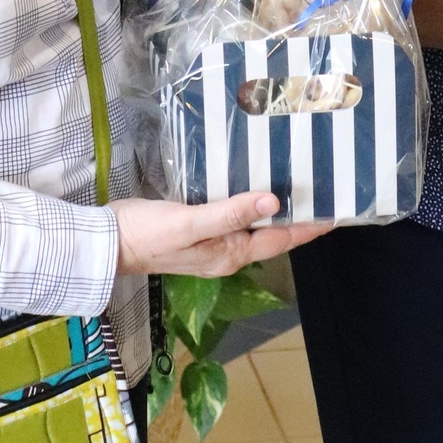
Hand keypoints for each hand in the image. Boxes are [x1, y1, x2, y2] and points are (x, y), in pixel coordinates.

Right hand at [114, 194, 332, 277]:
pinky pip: (235, 219)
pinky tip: (253, 187)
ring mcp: (211, 244)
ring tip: (298, 188)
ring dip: (276, 211)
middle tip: (323, 193)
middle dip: (298, 219)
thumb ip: (230, 212)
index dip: (308, 227)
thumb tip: (273, 201)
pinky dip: (250, 205)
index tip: (335, 212)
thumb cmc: (148, 234)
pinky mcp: (198, 230)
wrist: (106, 242)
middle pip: (272, 235)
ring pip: (254, 227)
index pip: (280, 239)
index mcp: (230, 254)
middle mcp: (226, 253)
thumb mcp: (190, 222)